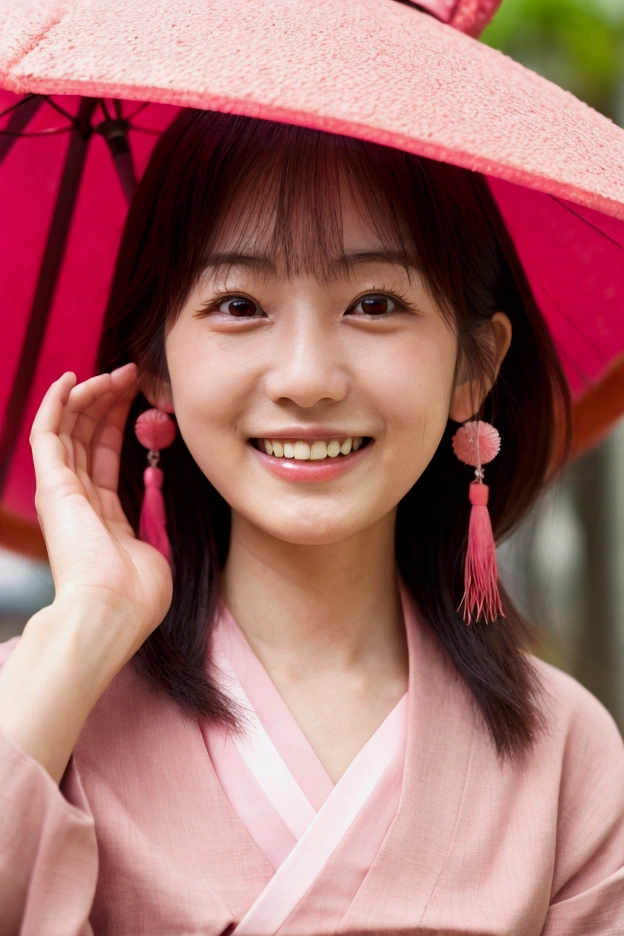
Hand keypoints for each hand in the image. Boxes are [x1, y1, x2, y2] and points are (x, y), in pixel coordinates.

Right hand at [29, 364, 172, 659]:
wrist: (111, 613)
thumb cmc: (136, 595)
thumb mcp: (155, 549)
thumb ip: (153, 516)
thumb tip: (155, 484)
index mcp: (99, 515)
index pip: (105, 456)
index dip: (119, 423)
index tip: (141, 397)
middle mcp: (75, 499)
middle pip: (86, 436)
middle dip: (108, 402)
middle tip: (133, 374)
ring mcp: (60, 492)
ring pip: (68, 429)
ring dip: (90, 396)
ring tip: (116, 372)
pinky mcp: (51, 485)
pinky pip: (47, 434)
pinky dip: (56, 404)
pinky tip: (73, 378)